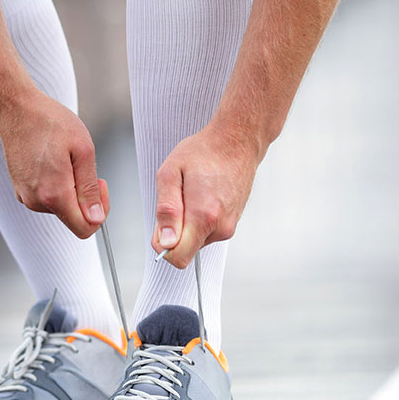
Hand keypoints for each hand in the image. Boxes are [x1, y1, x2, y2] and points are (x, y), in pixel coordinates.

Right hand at [0, 89, 108, 238]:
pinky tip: (52, 160)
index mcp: (54, 194)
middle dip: (85, 197)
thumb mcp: (83, 150)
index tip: (100, 185)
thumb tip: (96, 218)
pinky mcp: (19, 189)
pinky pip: (46, 198)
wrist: (15, 108)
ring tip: (64, 157)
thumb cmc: (49, 122)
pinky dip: (55, 185)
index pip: (84, 228)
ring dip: (69, 188)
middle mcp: (35, 201)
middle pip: (72, 217)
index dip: (100, 212)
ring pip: (59, 207)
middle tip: (82, 164)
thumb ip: (90, 188)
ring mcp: (25, 196)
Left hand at [151, 124, 260, 267]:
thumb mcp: (170, 174)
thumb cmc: (204, 152)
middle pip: (186, 249)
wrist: (236, 141)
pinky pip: (206, 230)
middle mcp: (220, 227)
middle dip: (175, 231)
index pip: (178, 257)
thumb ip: (166, 211)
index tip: (162, 225)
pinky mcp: (232, 222)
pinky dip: (198, 218)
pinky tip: (202, 194)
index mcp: (204, 217)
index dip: (163, 245)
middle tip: (178, 199)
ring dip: (187, 222)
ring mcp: (229, 226)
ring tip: (192, 193)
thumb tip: (166, 242)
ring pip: (196, 239)